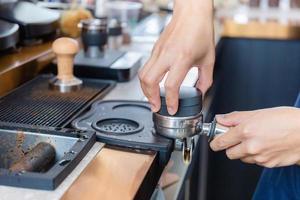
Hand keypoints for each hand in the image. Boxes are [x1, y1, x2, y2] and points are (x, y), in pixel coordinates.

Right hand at [138, 0, 214, 114]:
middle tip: (156, 106)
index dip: (170, 101)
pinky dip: (147, 80)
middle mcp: (167, 54)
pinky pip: (145, 67)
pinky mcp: (154, 49)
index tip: (172, 109)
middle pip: (149, 81)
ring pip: (143, 75)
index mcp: (183, 58)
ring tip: (152, 98)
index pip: (171, 85)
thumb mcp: (208, 59)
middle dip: (150, 98)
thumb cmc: (200, 32)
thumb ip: (205, 80)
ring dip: (145, 90)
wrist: (191, 14)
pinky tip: (154, 84)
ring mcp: (158, 51)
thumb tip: (200, 92)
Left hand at [210, 107, 299, 167]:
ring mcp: (260, 157)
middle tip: (236, 138)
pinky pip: (255, 162)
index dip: (215, 141)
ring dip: (243, 151)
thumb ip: (235, 118)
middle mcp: (251, 146)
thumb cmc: (286, 119)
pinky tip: (264, 146)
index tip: (214, 140)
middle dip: (230, 146)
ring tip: (255, 140)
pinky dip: (256, 156)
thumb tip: (220, 119)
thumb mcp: (258, 113)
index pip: (220, 142)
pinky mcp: (268, 164)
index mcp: (246, 130)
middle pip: (229, 153)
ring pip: (242, 158)